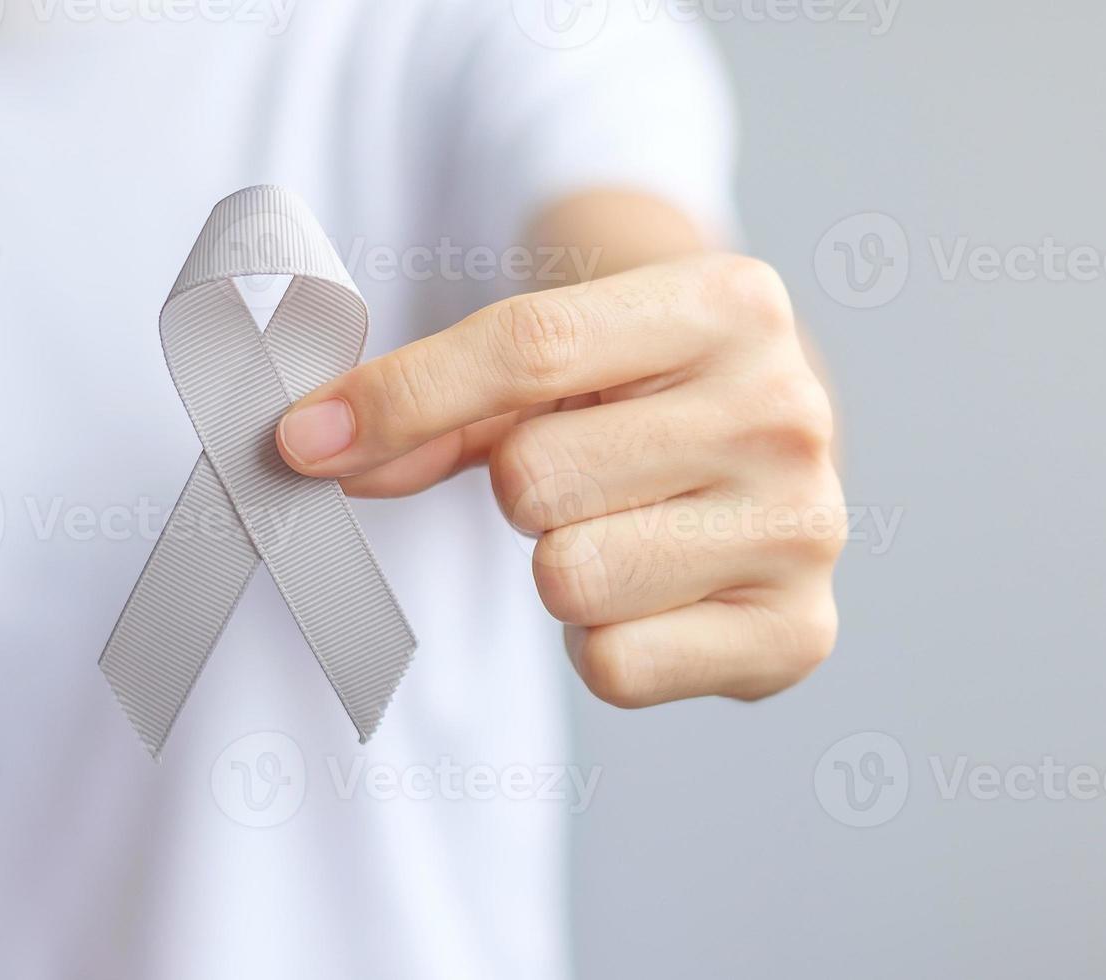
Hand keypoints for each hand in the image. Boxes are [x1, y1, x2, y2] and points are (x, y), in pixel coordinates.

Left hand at [275, 253, 843, 707]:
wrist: (773, 456)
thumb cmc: (641, 397)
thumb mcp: (554, 367)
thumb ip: (434, 402)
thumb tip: (310, 449)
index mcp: (732, 303)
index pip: (530, 347)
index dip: (398, 398)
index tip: (299, 442)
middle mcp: (789, 410)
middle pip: (534, 479)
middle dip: (520, 489)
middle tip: (583, 478)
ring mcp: (806, 527)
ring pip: (568, 578)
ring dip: (561, 568)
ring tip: (623, 532)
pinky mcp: (800, 635)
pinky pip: (614, 665)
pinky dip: (604, 644)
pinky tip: (654, 596)